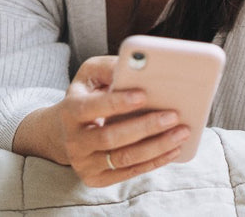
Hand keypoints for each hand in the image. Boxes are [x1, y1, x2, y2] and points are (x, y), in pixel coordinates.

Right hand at [16, 56, 189, 186]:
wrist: (62, 132)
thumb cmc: (87, 95)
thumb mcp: (91, 75)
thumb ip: (109, 67)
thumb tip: (137, 65)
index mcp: (70, 111)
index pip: (91, 108)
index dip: (117, 103)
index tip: (143, 94)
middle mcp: (74, 141)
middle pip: (111, 137)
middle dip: (146, 126)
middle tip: (174, 115)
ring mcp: (84, 163)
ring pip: (124, 158)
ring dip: (156, 147)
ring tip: (182, 133)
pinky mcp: (96, 179)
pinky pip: (129, 173)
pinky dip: (154, 162)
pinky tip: (174, 150)